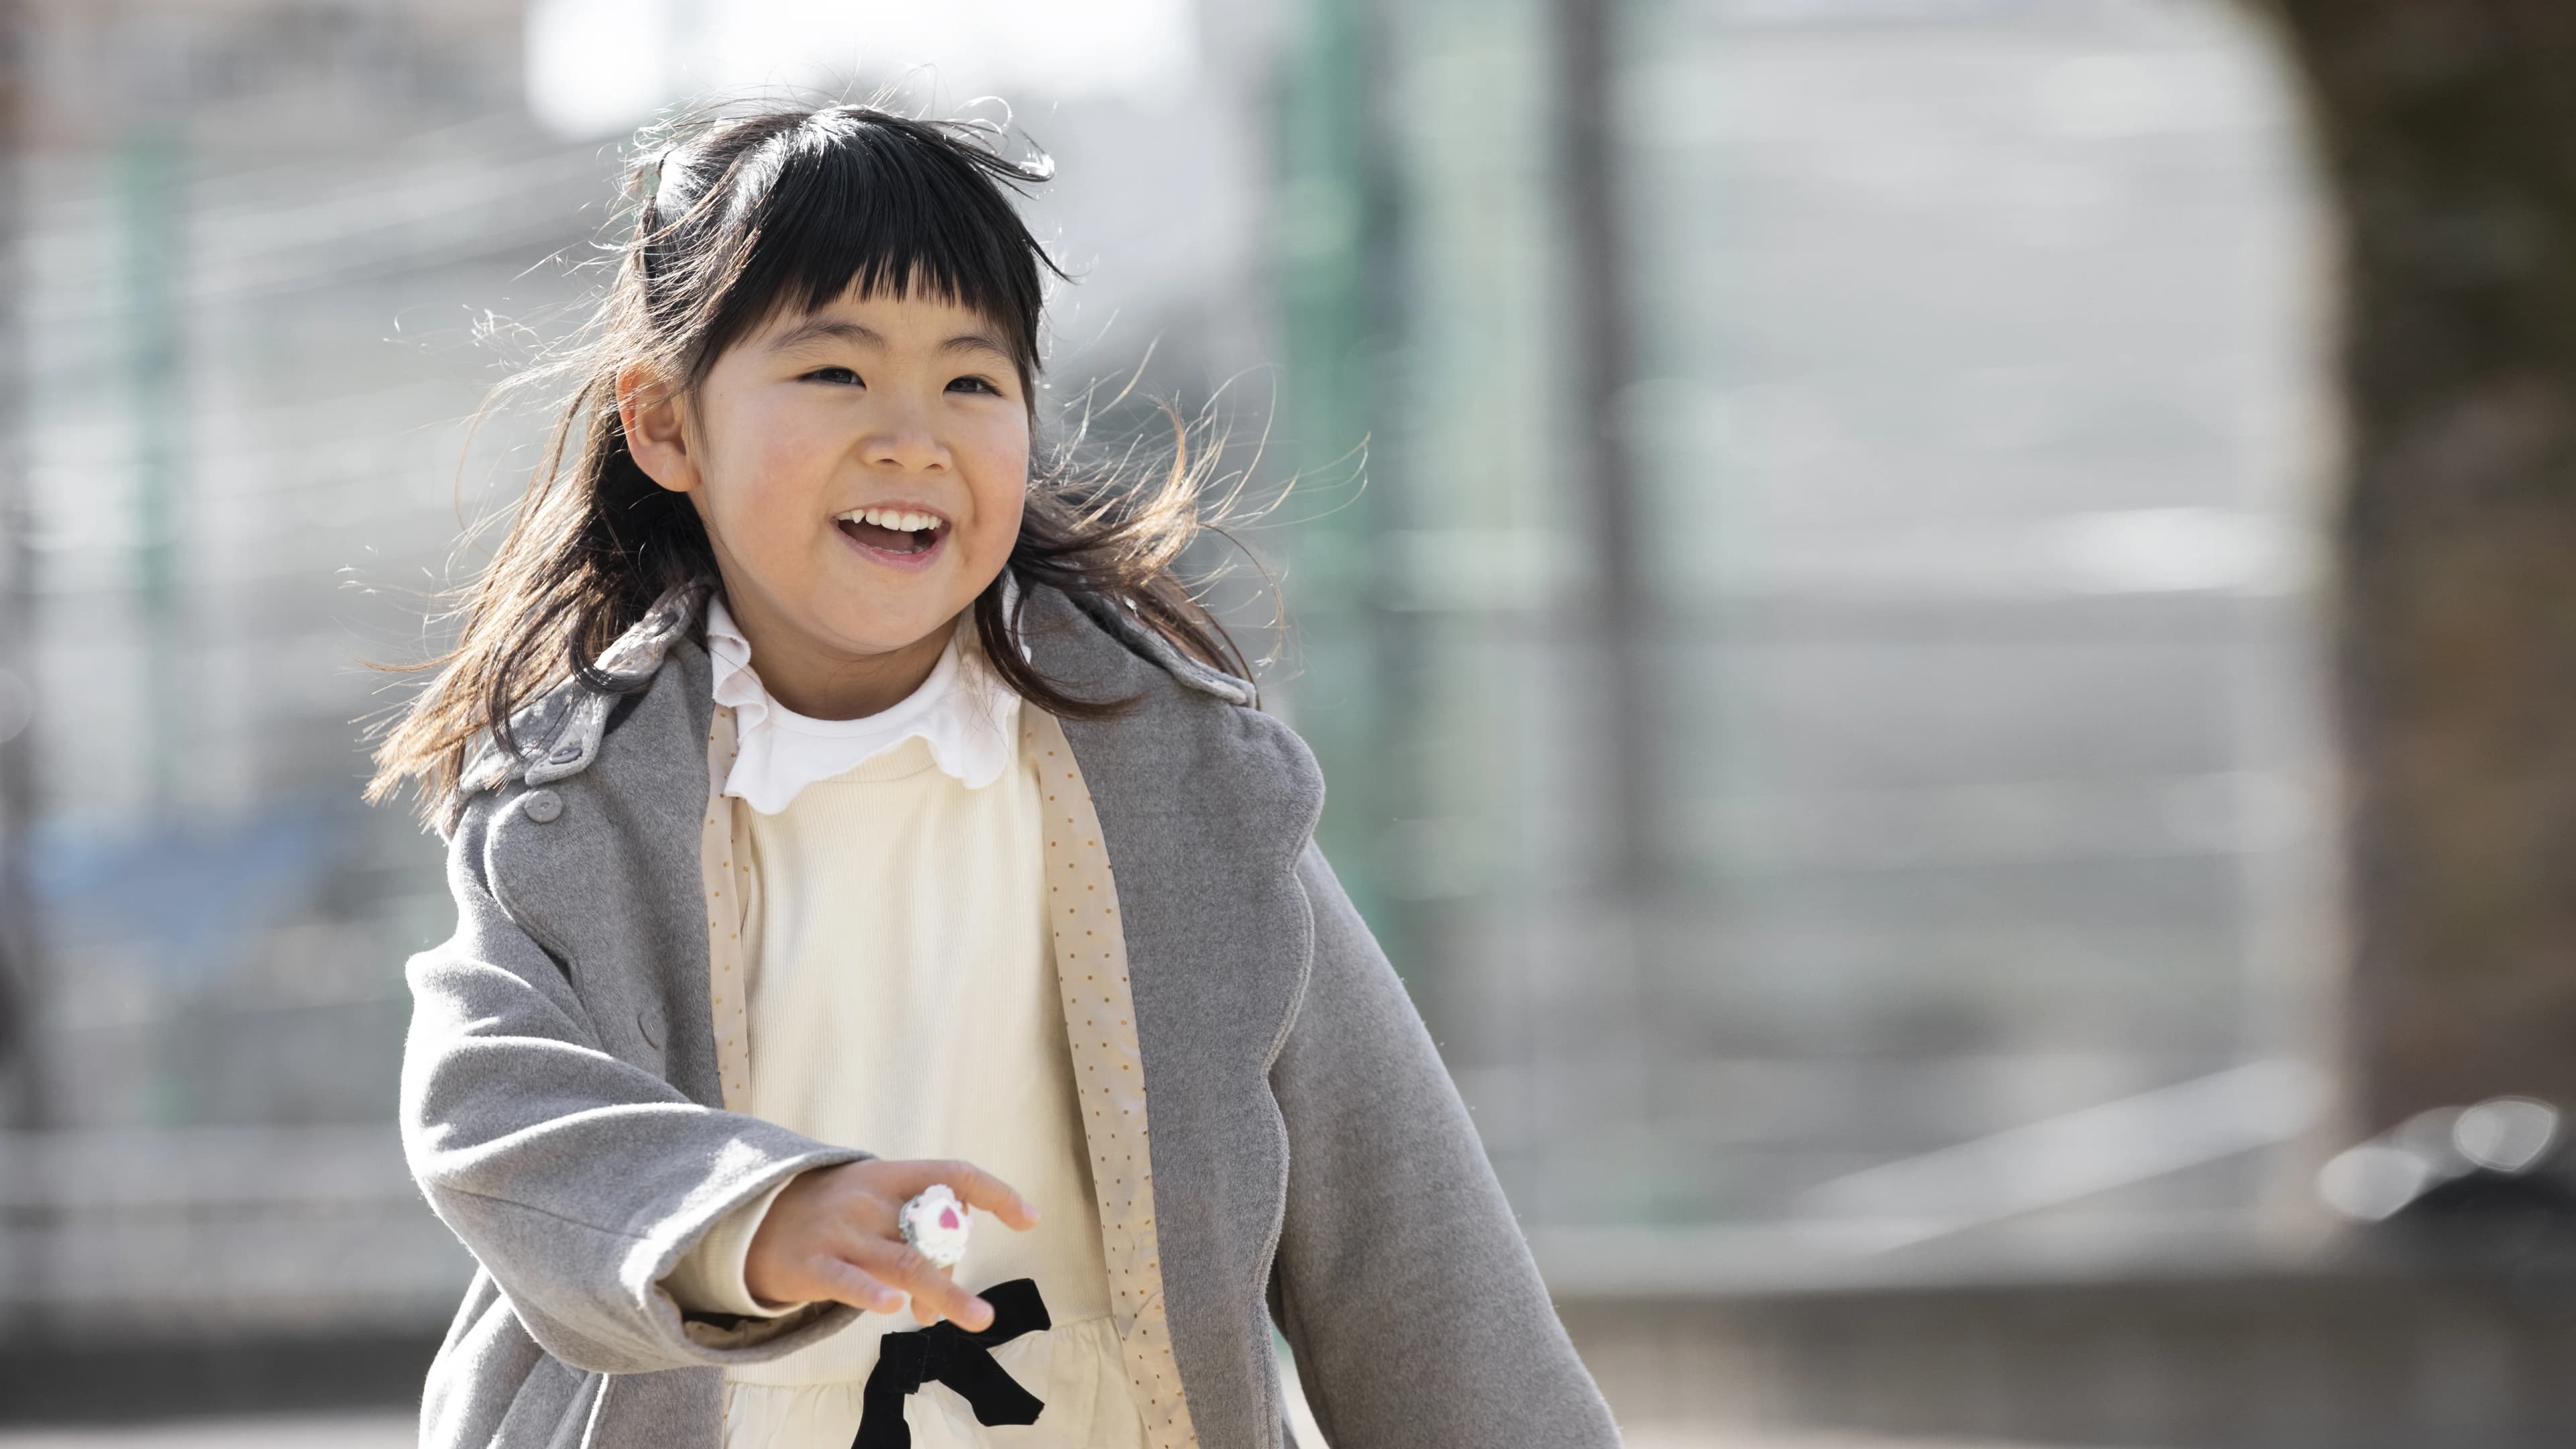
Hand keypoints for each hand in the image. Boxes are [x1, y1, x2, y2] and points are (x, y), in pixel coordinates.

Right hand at [743, 1158, 1037, 1329]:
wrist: (754, 1219)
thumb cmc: (832, 1215)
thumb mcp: (873, 1206)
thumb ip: (911, 1238)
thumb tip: (939, 1302)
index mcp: (889, 1176)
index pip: (953, 1175)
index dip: (996, 1194)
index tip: (1029, 1219)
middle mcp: (868, 1200)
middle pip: (932, 1232)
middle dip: (956, 1269)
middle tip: (970, 1308)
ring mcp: (839, 1232)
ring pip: (903, 1262)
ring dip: (946, 1291)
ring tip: (979, 1318)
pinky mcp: (812, 1266)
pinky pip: (848, 1282)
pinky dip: (872, 1294)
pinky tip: (895, 1308)